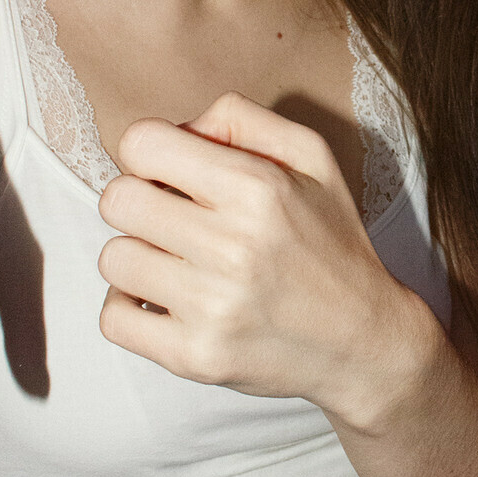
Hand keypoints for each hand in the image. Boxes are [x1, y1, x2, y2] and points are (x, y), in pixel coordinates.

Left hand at [96, 92, 440, 427]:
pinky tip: (166, 301)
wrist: (364, 342)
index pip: (142, 144)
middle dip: (138, 202)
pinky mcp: (195, 357)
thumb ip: (244, 120)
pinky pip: (113, 319)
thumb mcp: (312, 159)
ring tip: (176, 263)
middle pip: (117, 200)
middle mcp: (234, 246)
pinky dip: (130, 309)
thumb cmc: (331, 244)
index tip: (170, 175)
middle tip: (172, 219)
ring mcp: (212, 307)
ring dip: (137, 257)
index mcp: (259, 188)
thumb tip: (182, 128)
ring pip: (113, 258)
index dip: (149, 154)